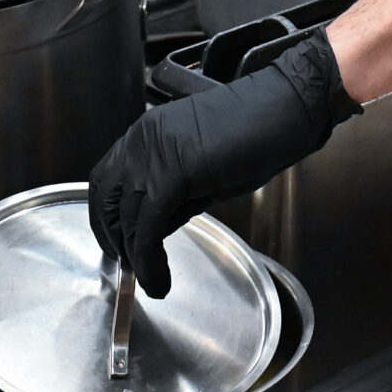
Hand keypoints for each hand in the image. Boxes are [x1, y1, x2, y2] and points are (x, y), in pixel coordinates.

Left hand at [88, 32, 359, 296]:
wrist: (285, 109)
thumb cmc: (256, 132)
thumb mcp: (204, 165)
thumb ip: (177, 193)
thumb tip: (158, 226)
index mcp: (148, 133)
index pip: (107, 179)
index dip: (106, 216)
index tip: (118, 243)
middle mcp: (143, 140)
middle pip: (106, 198)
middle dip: (113, 238)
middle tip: (128, 267)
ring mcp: (155, 154)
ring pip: (127, 218)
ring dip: (135, 257)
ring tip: (151, 282)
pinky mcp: (173, 173)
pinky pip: (148, 227)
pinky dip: (149, 259)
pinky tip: (160, 279)